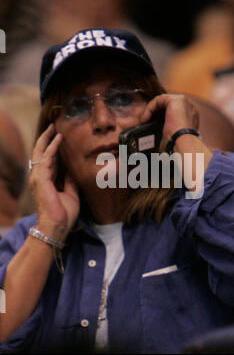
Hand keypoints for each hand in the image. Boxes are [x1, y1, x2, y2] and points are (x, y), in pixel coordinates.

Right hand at [29, 124, 79, 239]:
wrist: (57, 226)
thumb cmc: (63, 214)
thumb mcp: (71, 194)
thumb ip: (70, 182)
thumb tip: (73, 171)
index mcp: (46, 181)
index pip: (48, 161)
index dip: (53, 149)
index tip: (59, 139)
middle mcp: (39, 178)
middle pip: (40, 154)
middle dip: (46, 140)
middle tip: (52, 127)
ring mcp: (38, 178)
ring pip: (41, 153)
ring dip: (47, 140)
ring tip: (53, 129)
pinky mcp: (41, 179)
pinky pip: (46, 159)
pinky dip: (52, 148)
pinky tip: (58, 139)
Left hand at [141, 94, 200, 147]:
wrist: (183, 143)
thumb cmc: (178, 145)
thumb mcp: (172, 139)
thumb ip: (166, 136)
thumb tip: (155, 147)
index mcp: (191, 117)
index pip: (174, 112)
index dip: (161, 117)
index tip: (151, 125)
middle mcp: (190, 107)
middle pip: (168, 105)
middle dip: (155, 112)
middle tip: (146, 121)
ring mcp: (184, 102)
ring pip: (162, 101)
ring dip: (151, 110)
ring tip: (144, 120)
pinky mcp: (176, 100)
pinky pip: (158, 100)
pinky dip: (150, 108)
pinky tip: (145, 118)